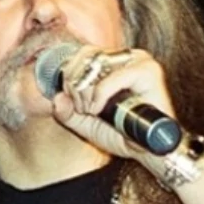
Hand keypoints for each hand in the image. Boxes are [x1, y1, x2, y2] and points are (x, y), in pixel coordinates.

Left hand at [50, 46, 176, 163]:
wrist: (147, 150)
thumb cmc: (122, 135)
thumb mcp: (85, 123)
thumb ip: (67, 112)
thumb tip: (56, 97)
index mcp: (113, 62)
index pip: (82, 53)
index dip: (69, 76)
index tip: (72, 101)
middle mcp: (126, 57)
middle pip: (86, 55)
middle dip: (74, 84)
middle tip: (81, 108)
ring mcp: (138, 61)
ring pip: (96, 64)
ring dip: (86, 92)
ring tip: (91, 111)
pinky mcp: (147, 71)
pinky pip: (111, 78)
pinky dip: (99, 96)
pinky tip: (99, 110)